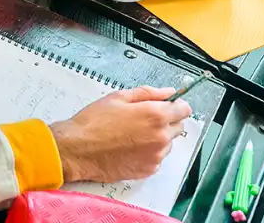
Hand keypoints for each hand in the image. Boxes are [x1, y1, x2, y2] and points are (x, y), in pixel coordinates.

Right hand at [51, 87, 191, 182]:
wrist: (80, 149)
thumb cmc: (94, 122)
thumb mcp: (118, 97)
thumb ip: (147, 93)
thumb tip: (167, 92)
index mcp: (154, 116)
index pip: (184, 109)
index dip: (176, 104)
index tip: (169, 104)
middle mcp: (160, 137)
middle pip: (179, 126)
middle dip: (166, 120)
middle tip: (143, 117)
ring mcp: (156, 156)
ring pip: (168, 143)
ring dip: (157, 136)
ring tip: (132, 132)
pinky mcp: (149, 170)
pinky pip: (157, 157)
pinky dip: (149, 151)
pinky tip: (129, 145)